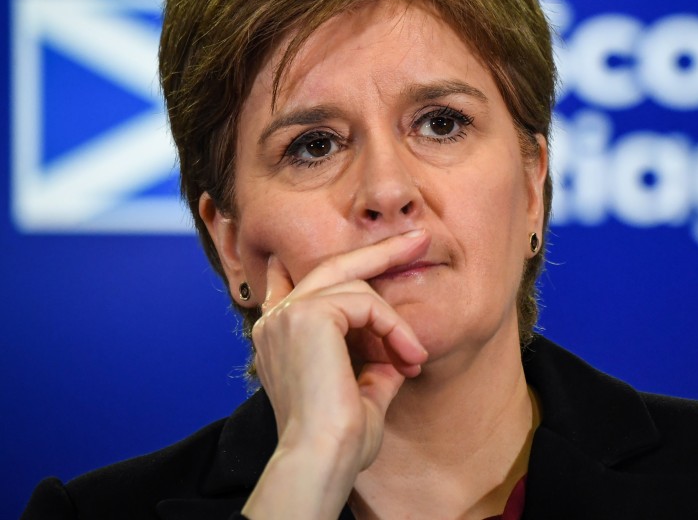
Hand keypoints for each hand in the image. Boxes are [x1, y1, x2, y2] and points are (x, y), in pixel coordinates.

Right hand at [242, 229, 429, 519]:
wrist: (321, 457)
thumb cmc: (339, 440)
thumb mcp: (361, 392)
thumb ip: (374, 364)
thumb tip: (398, 350)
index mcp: (279, 338)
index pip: (290, 285)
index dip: (319, 263)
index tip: (338, 245)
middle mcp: (277, 321)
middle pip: (333, 266)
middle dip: (381, 252)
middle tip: (420, 239)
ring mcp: (289, 314)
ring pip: (357, 285)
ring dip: (395, 323)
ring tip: (413, 357)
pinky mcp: (309, 314)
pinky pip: (367, 302)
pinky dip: (394, 328)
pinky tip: (408, 356)